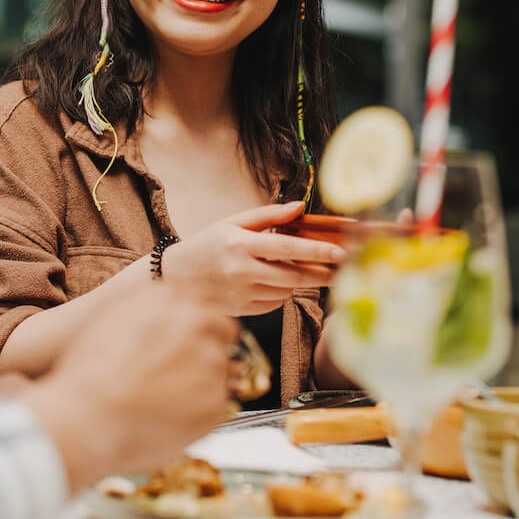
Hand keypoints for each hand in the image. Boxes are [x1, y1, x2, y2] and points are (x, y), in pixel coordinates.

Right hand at [21, 283, 238, 486]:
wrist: (85, 420)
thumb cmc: (88, 375)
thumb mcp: (113, 319)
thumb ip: (150, 307)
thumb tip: (171, 308)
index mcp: (171, 297)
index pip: (207, 298)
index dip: (200, 319)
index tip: (190, 335)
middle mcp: (197, 322)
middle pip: (224, 328)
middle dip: (210, 344)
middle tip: (181, 368)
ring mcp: (211, 361)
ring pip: (223, 367)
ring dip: (203, 378)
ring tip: (165, 397)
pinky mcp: (216, 400)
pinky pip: (218, 401)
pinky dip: (200, 408)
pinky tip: (169, 415)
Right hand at [160, 201, 344, 315]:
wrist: (177, 277)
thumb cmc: (208, 244)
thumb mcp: (234, 222)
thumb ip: (269, 215)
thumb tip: (301, 207)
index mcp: (240, 245)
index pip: (287, 249)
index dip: (316, 251)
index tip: (340, 252)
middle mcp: (241, 271)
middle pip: (294, 277)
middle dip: (322, 273)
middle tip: (341, 268)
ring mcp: (242, 294)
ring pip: (286, 291)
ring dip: (298, 281)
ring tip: (298, 269)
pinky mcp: (243, 310)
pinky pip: (274, 303)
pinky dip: (281, 292)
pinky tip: (272, 281)